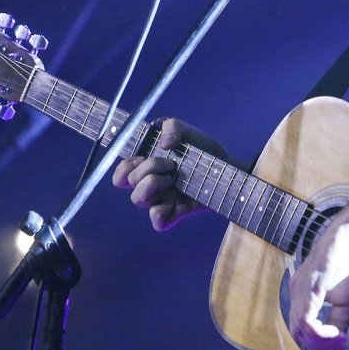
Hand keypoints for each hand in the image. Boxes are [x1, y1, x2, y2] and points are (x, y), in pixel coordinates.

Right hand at [111, 118, 227, 231]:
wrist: (228, 167)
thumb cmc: (203, 150)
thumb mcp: (188, 132)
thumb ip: (172, 126)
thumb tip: (164, 143)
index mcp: (148, 167)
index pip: (121, 173)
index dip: (125, 166)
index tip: (143, 156)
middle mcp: (151, 184)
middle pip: (129, 182)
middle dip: (147, 168)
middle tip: (171, 163)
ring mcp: (162, 199)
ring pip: (138, 200)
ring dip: (152, 184)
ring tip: (173, 178)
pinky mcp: (176, 213)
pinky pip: (158, 223)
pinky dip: (159, 213)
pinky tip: (173, 202)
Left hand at [287, 216, 348, 349]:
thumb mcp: (346, 298)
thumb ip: (339, 319)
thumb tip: (339, 340)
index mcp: (301, 293)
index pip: (300, 328)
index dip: (317, 345)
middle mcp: (295, 290)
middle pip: (298, 332)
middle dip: (319, 347)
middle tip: (339, 349)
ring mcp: (301, 287)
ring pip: (300, 329)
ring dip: (321, 342)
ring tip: (341, 340)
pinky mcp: (311, 285)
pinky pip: (307, 319)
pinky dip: (321, 332)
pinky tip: (336, 333)